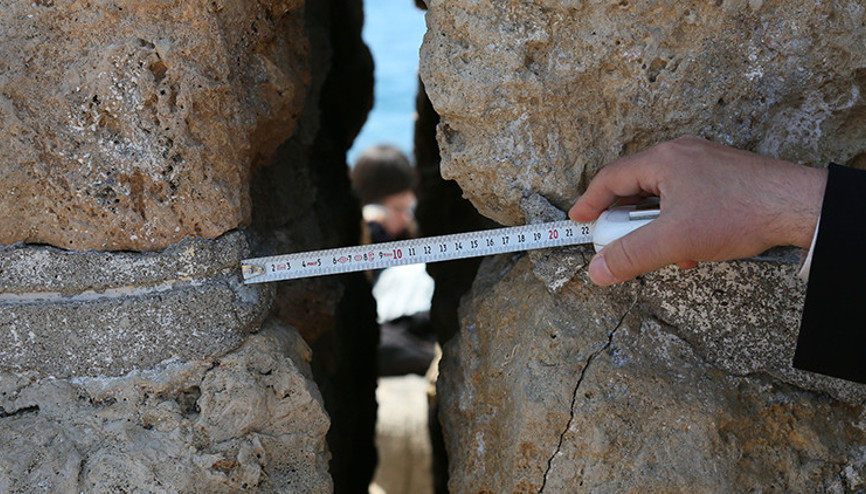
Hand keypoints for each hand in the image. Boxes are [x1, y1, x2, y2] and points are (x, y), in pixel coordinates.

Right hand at [569, 136, 827, 285]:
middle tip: (620, 245)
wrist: (799, 206)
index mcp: (663, 160)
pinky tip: (692, 248)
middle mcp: (680, 154)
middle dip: (626, 222)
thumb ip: (631, 256)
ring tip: (666, 253)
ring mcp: (702, 163)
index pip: (611, 178)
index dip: (590, 202)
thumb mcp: (675, 240)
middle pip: (635, 188)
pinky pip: (684, 199)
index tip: (578, 221)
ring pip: (661, 197)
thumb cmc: (740, 212)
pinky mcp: (721, 177)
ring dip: (655, 227)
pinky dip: (678, 223)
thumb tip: (598, 270)